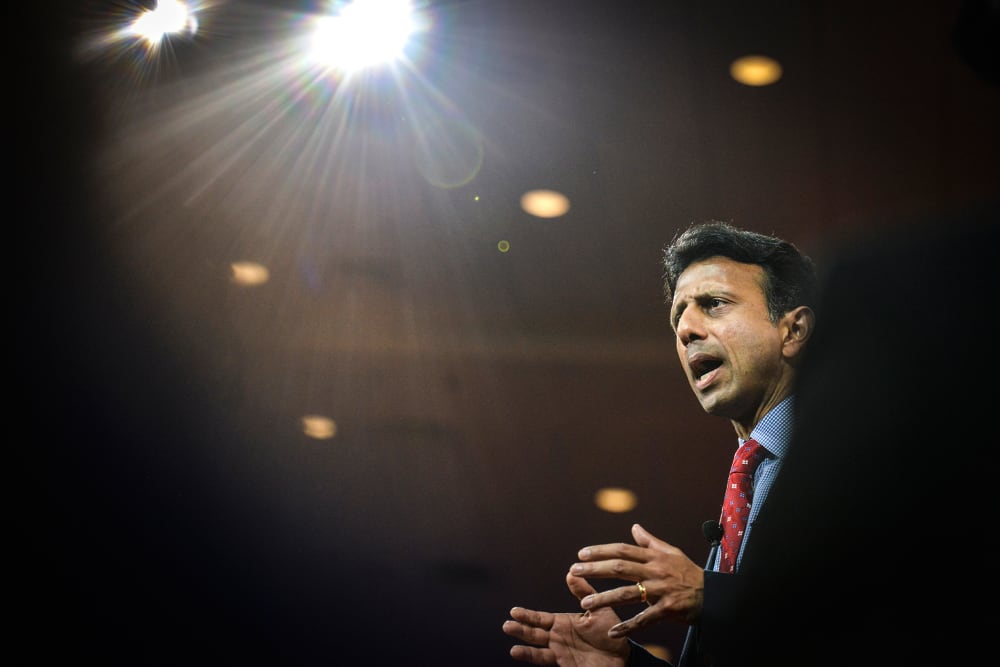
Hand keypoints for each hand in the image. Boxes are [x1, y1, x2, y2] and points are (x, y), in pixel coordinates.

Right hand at [503, 573, 629, 665]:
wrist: (622, 657)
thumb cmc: (611, 633)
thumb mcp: (597, 609)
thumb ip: (583, 592)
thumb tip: (571, 572)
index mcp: (564, 623)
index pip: (541, 619)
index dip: (527, 616)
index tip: (514, 611)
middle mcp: (558, 637)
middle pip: (534, 632)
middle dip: (521, 629)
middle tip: (507, 625)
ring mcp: (560, 651)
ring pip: (537, 647)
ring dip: (524, 645)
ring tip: (512, 645)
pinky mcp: (564, 663)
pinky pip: (545, 659)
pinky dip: (531, 656)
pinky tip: (518, 653)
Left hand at [570, 523, 703, 637]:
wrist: (713, 594)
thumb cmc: (689, 572)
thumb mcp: (671, 552)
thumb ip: (650, 541)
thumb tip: (634, 527)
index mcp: (654, 557)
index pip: (622, 550)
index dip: (601, 551)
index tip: (581, 554)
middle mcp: (655, 571)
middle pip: (620, 567)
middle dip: (595, 569)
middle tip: (573, 570)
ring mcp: (661, 591)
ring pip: (627, 593)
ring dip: (604, 598)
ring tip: (585, 602)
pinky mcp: (667, 610)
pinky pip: (644, 619)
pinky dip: (627, 626)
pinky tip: (612, 631)